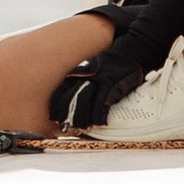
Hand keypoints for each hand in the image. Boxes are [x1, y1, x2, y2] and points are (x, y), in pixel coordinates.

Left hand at [49, 30, 170, 129]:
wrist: (128, 53)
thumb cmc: (108, 67)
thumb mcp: (89, 72)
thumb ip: (79, 84)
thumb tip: (71, 103)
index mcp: (76, 74)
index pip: (60, 92)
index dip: (57, 108)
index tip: (55, 119)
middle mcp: (84, 76)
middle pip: (69, 100)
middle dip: (67, 117)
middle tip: (68, 128)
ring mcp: (97, 79)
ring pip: (84, 102)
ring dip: (83, 119)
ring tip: (84, 129)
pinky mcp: (110, 83)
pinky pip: (102, 103)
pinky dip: (99, 116)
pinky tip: (98, 124)